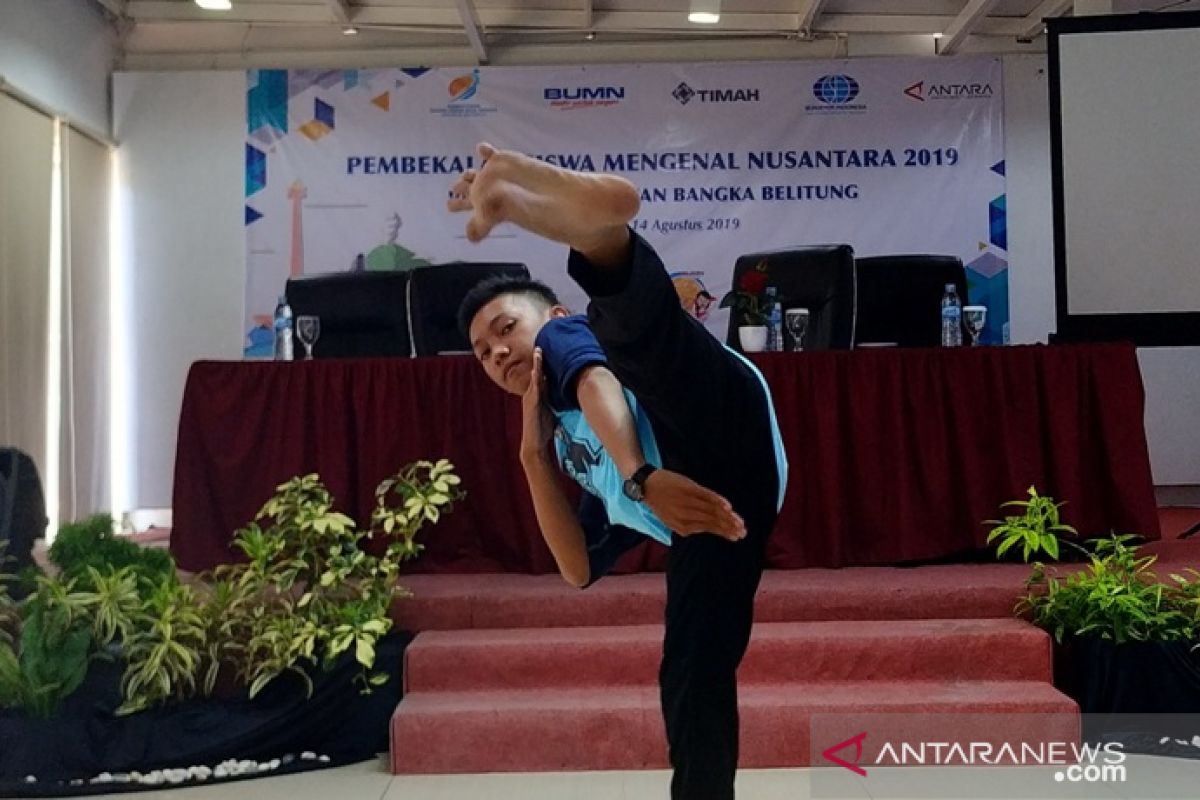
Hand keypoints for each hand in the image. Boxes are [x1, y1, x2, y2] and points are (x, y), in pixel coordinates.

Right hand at [520, 347, 554, 461]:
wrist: (534, 443)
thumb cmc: (543, 429)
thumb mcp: (550, 412)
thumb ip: (553, 402)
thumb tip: (565, 396)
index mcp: (537, 397)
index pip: (540, 378)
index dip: (542, 365)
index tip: (545, 353)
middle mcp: (531, 396)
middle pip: (536, 374)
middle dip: (538, 361)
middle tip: (539, 347)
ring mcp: (530, 400)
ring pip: (534, 379)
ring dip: (536, 366)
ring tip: (538, 353)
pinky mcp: (531, 405)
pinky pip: (533, 390)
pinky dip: (535, 380)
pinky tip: (537, 372)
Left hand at [641, 469, 745, 541]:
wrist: (646, 484)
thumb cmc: (660, 503)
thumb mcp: (670, 520)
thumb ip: (687, 526)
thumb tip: (707, 529)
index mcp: (681, 526)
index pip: (707, 529)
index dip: (723, 533)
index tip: (736, 536)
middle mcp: (685, 515)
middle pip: (712, 521)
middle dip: (729, 527)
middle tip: (743, 532)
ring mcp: (687, 501)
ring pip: (711, 510)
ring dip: (727, 516)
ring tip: (740, 522)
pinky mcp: (689, 488)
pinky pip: (706, 495)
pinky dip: (718, 501)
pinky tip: (728, 506)